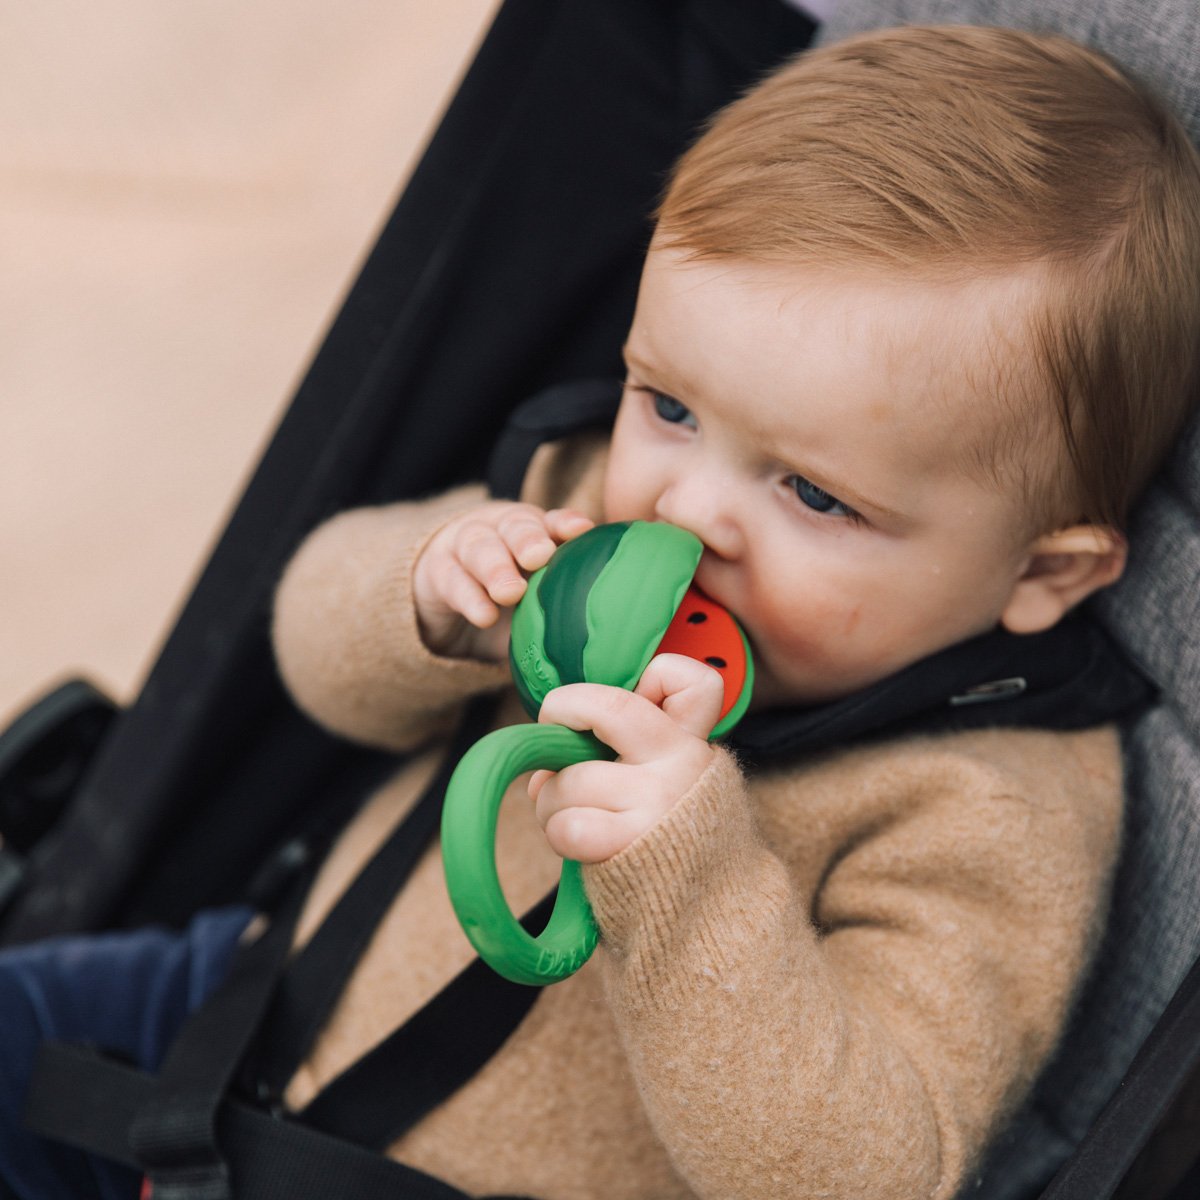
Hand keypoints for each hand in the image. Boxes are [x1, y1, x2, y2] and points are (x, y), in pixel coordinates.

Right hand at [414, 502, 593, 659]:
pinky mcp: (437, 570)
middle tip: (540, 557)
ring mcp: (464, 545)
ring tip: (510, 592)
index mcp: (533, 531)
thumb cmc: (506, 604)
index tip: (581, 531)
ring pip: (479, 547)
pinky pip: (452, 580)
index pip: (551, 522)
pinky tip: (484, 616)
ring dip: (495, 567)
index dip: (565, 524)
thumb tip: (608, 641)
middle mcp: (500, 529)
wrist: (446, 609)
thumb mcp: (536, 602)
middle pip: (514, 526)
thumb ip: (563, 608)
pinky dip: (470, 597)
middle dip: (528, 540)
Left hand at [528, 654, 723, 862]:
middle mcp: (682, 760)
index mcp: (690, 737)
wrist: (706, 909)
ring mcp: (657, 799)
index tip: (622, 709)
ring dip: (549, 800)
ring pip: (569, 778)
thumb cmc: (664, 831)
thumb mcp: (669, 774)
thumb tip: (548, 750)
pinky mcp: (631, 842)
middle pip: (605, 707)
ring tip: (569, 815)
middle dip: (560, 717)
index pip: (685, 676)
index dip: (651, 676)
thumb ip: (626, 745)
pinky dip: (558, 833)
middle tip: (557, 748)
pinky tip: (578, 844)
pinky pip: (567, 824)